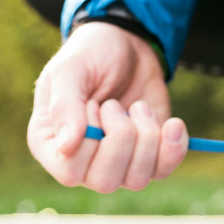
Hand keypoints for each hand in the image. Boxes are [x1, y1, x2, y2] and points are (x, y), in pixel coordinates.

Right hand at [27, 22, 188, 192]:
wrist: (127, 42)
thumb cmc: (91, 53)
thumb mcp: (71, 68)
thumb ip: (64, 104)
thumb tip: (67, 146)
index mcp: (50, 143)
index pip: (70, 171)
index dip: (90, 139)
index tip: (93, 103)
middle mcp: (81, 161)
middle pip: (105, 181)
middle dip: (121, 137)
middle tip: (115, 104)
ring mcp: (116, 162)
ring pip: (137, 179)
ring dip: (146, 136)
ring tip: (137, 107)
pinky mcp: (147, 156)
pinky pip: (163, 171)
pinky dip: (173, 148)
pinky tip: (172, 123)